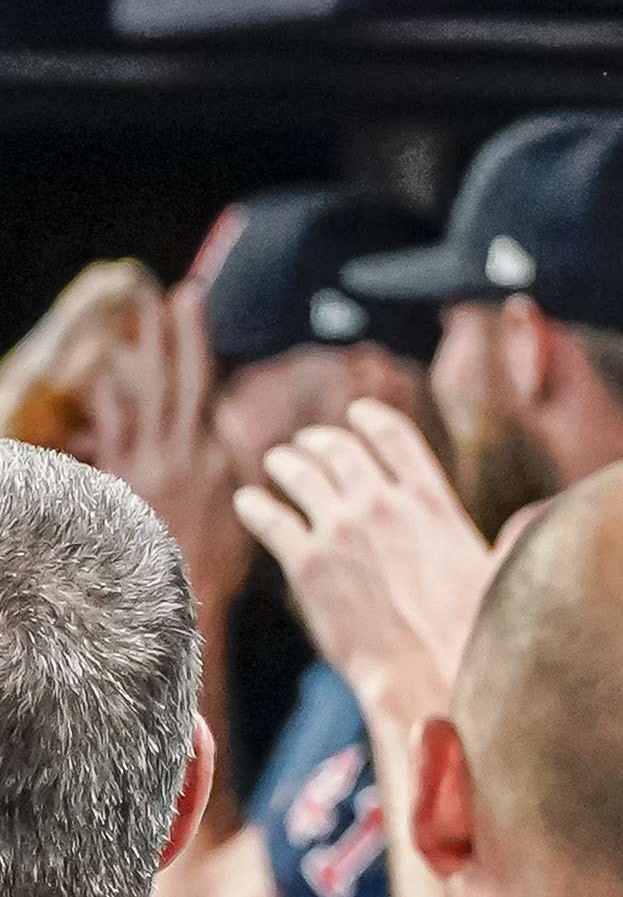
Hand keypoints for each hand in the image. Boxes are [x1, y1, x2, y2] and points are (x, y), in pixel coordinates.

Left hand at [81, 278, 243, 613]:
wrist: (176, 601)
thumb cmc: (212, 568)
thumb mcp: (241, 517)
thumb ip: (233, 471)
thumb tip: (231, 437)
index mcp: (219, 463)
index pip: (210, 394)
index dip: (202, 348)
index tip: (197, 311)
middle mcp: (186, 454)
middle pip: (182, 381)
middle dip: (180, 335)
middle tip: (178, 295)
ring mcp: (150, 462)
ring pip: (148, 393)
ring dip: (146, 350)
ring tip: (142, 314)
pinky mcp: (122, 477)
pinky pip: (114, 427)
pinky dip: (110, 396)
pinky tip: (107, 372)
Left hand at [233, 402, 490, 722]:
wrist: (433, 680)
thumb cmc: (477, 637)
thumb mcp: (505, 574)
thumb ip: (515, 535)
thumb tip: (547, 512)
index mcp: (432, 502)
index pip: (394, 437)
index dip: (371, 419)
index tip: (358, 415)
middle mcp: (382, 506)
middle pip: (339, 449)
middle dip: (320, 442)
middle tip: (309, 445)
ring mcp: (340, 532)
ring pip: (298, 473)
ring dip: (285, 463)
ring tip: (278, 464)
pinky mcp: (306, 565)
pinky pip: (269, 517)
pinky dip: (256, 505)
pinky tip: (251, 502)